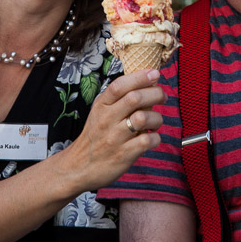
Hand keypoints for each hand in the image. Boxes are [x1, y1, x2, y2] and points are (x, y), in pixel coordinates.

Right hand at [66, 69, 165, 190]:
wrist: (78, 168)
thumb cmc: (96, 136)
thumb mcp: (100, 112)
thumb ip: (119, 98)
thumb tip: (147, 81)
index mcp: (101, 106)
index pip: (120, 85)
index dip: (140, 77)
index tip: (154, 74)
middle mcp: (106, 119)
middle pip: (135, 98)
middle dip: (155, 94)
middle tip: (162, 97)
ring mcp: (115, 138)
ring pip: (143, 118)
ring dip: (157, 118)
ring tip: (155, 122)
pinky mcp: (123, 155)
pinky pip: (147, 140)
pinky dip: (156, 138)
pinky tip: (151, 138)